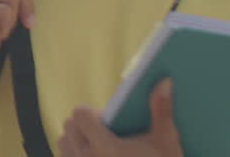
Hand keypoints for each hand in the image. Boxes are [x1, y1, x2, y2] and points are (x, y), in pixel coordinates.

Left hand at [59, 80, 181, 156]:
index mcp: (106, 148)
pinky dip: (75, 155)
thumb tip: (165, 80)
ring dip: (77, 141)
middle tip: (105, 135)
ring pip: (63, 143)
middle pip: (69, 127)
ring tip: (99, 148)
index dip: (91, 113)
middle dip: (83, 126)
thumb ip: (162, 111)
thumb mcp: (166, 143)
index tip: (106, 121)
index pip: (79, 115)